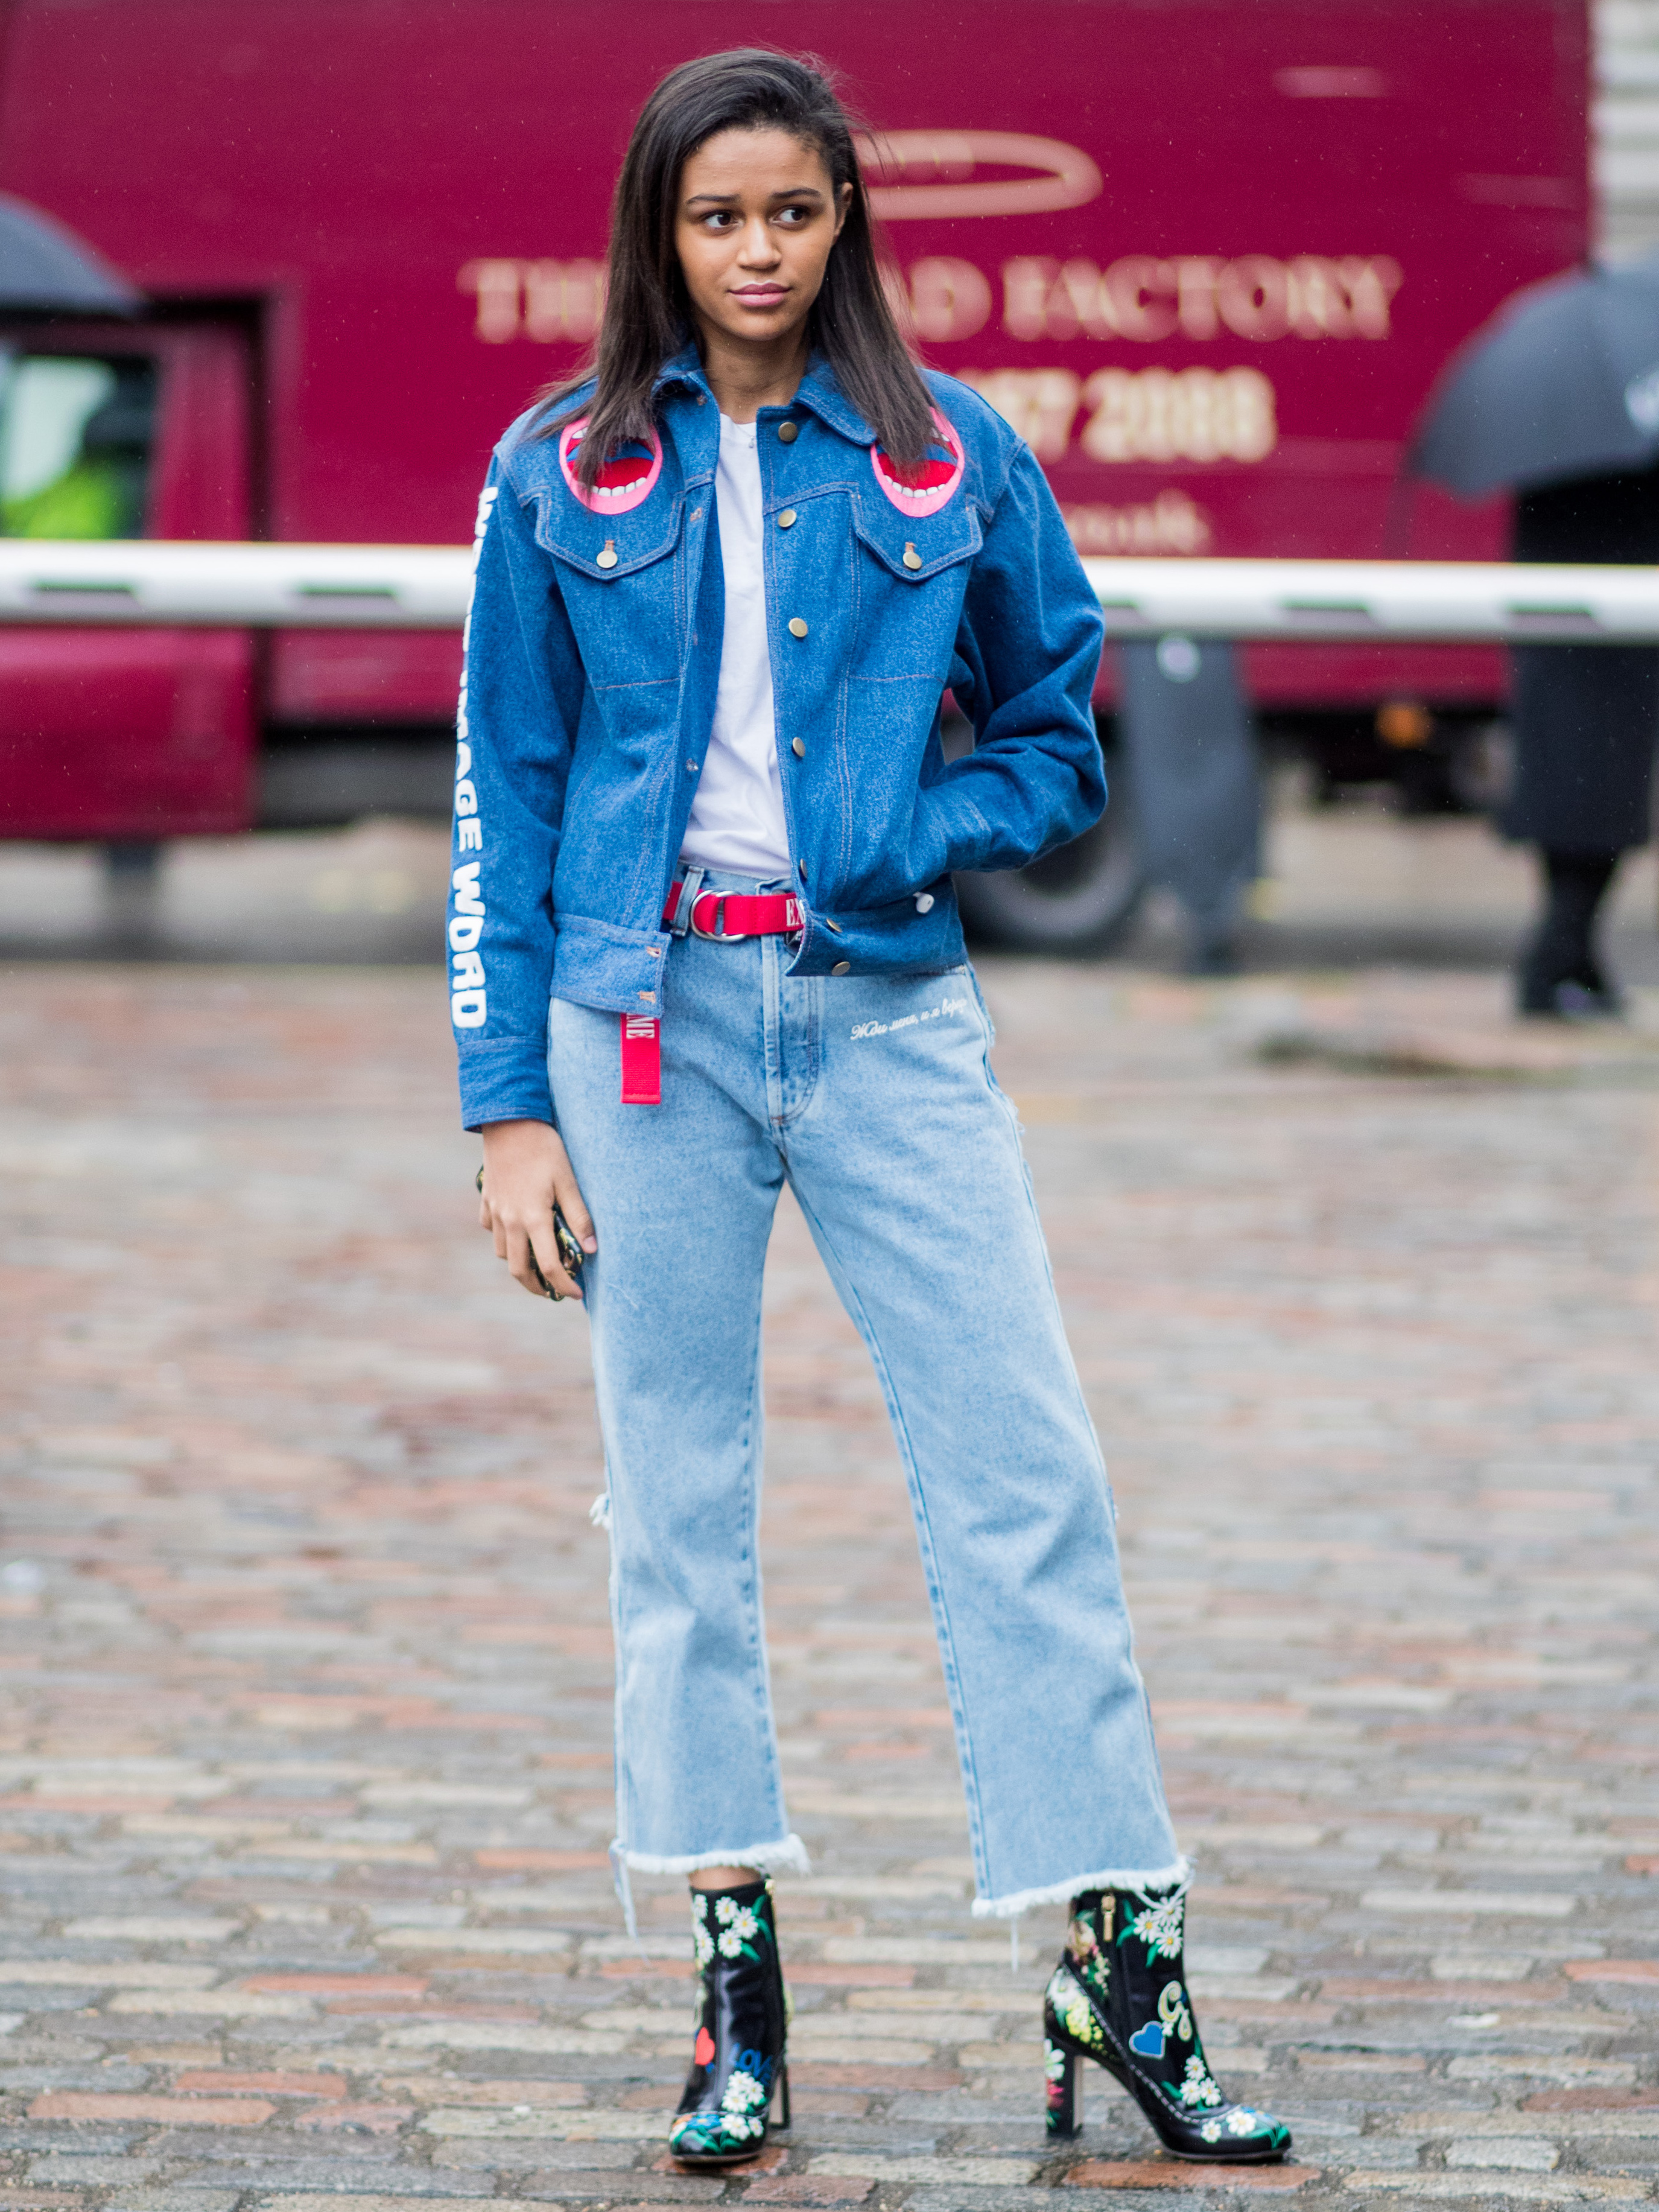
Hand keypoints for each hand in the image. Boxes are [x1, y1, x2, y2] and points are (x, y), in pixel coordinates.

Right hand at [477, 1120, 596, 1299]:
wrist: (509, 1121)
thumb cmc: (544, 1149)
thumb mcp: (568, 1181)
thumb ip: (579, 1217)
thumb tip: (592, 1249)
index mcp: (532, 1219)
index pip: (549, 1267)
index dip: (564, 1286)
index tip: (578, 1294)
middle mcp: (509, 1221)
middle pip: (519, 1270)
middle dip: (538, 1287)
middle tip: (555, 1290)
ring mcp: (495, 1212)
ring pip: (503, 1253)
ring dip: (520, 1264)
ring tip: (540, 1262)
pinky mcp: (487, 1200)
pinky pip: (492, 1230)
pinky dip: (505, 1239)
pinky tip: (519, 1232)